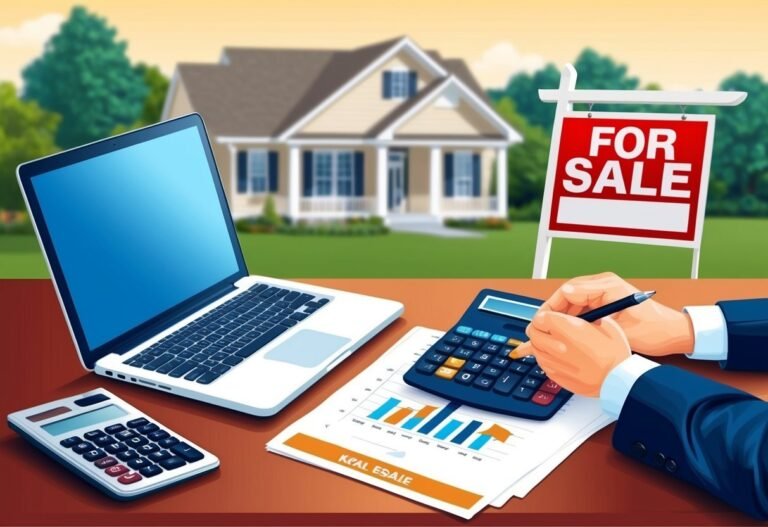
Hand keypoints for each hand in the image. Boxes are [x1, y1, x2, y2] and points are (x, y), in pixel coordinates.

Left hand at [521, 311, 630, 396]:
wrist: (617, 379)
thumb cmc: (613, 352)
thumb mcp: (603, 323)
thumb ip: (582, 317)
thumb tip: (571, 315)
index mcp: (566, 328)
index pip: (540, 317)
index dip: (544, 315)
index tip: (549, 316)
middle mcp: (556, 345)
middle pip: (533, 332)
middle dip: (538, 327)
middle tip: (547, 327)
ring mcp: (554, 362)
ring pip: (535, 347)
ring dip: (540, 342)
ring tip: (554, 341)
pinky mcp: (555, 376)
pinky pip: (542, 363)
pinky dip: (546, 357)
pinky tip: (558, 356)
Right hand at [534, 272, 693, 356]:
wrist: (672, 333)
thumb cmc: (654, 328)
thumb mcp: (621, 322)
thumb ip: (593, 311)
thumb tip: (566, 297)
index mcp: (606, 285)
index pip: (568, 291)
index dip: (551, 306)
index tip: (541, 320)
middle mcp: (602, 286)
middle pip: (566, 296)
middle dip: (552, 312)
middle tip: (539, 329)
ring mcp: (603, 294)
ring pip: (571, 304)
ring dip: (560, 318)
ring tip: (547, 333)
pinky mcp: (604, 304)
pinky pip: (581, 310)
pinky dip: (571, 321)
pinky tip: (564, 333)